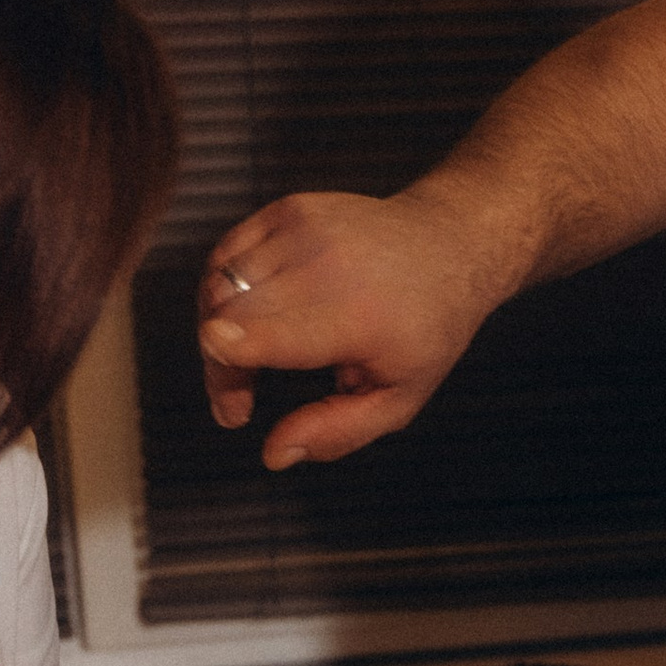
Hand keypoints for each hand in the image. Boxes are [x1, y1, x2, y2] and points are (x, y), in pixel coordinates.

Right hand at [197, 183, 505, 469]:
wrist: (448, 244)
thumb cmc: (424, 331)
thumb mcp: (399, 398)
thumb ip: (337, 431)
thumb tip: (273, 455)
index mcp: (356, 316)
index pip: (275, 330)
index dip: (233, 356)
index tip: (225, 393)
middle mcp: (325, 264)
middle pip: (228, 317)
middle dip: (220, 370)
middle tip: (239, 404)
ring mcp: (303, 228)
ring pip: (218, 286)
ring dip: (217, 335)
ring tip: (249, 364)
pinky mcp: (288, 210)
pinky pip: (225, 258)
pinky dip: (223, 294)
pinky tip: (250, 319)